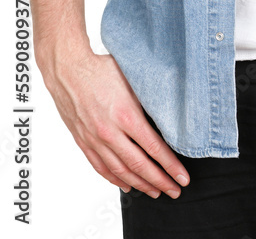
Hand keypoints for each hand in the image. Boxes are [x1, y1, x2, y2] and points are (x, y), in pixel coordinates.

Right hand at [40, 48, 190, 198]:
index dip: (170, 166)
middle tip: (175, 191)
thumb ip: (148, 100)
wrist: (68, 71)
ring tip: (156, 192)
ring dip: (140, 184)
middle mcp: (110, 133)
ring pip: (121, 171)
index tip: (182, 177)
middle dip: (160, 181)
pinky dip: (115, 180)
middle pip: (139, 165)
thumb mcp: (132, 80)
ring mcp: (95, 140)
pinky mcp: (84, 142)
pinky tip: (127, 185)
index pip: (154, 148)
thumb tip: (168, 114)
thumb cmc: (101, 70)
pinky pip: (101, 167)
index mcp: (126, 115)